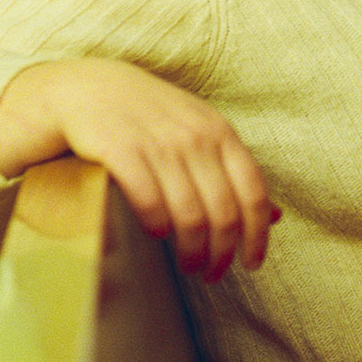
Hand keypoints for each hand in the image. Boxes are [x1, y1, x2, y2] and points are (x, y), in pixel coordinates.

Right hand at [0, 59, 278, 281]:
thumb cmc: (148, 116)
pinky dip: (157, 226)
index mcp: (220, 132)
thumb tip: (276, 216)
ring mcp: (159, 143)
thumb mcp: (199, 131)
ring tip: (187, 266)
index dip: (256, 236)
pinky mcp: (121, 151)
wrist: (85, 87)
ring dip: (191, 251)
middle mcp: (195, 137)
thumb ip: (235, 170)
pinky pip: (150, 202)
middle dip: (221, 253)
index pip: (253, 193)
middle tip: (212, 274)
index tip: (252, 264)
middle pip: (224, 213)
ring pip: (190, 216)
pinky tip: (156, 235)